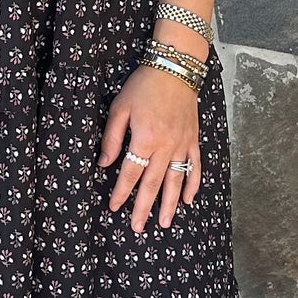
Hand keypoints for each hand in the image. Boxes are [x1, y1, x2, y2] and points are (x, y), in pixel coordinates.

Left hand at [98, 62, 201, 230]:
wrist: (176, 69)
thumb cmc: (143, 86)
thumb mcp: (120, 108)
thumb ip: (112, 138)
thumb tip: (103, 163)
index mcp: (145, 139)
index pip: (130, 173)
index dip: (121, 192)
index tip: (114, 207)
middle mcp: (165, 147)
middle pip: (153, 184)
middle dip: (144, 207)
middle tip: (138, 228)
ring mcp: (182, 145)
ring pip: (176, 181)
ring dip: (170, 204)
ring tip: (165, 223)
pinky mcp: (193, 140)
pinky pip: (194, 167)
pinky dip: (193, 184)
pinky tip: (188, 200)